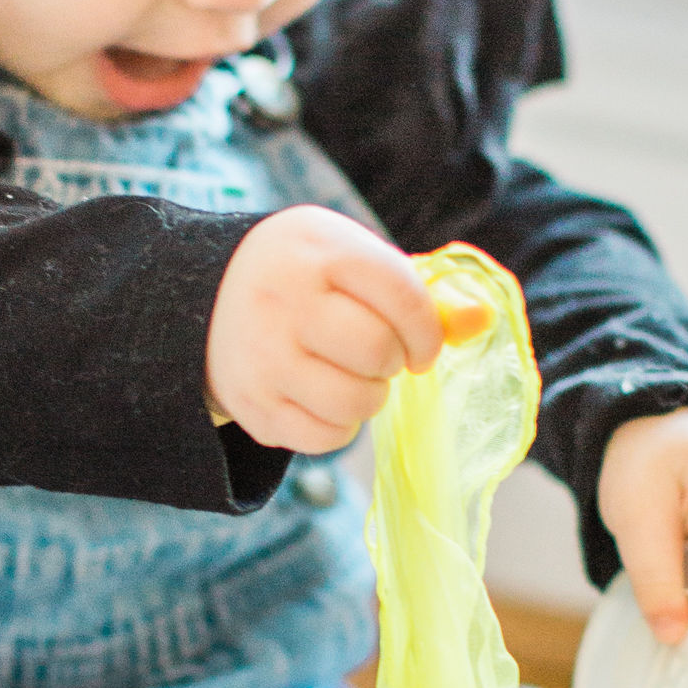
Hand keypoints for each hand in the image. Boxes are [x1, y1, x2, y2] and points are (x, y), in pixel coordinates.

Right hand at [205, 205, 453, 449]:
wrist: (205, 299)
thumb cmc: (306, 278)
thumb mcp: (354, 261)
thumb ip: (420, 291)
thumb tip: (482, 321)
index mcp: (318, 249)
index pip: (402, 295)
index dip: (427, 331)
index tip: (422, 345)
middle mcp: (283, 300)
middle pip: (378, 352)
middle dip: (394, 363)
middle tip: (378, 357)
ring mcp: (262, 356)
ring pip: (355, 402)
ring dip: (370, 397)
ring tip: (351, 376)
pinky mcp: (252, 405)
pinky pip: (325, 438)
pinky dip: (340, 426)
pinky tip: (322, 397)